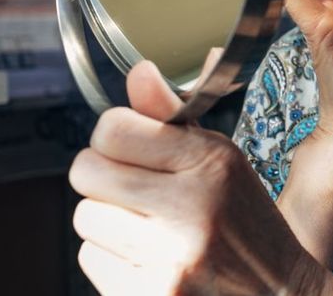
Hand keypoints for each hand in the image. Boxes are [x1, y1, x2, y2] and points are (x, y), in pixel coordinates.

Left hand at [69, 61, 326, 295]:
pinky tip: (149, 259)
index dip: (113, 136)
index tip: (129, 148)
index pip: (112, 128)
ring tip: (146, 228)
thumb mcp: (226, 163)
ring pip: (84, 218)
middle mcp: (191, 207)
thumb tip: (137, 71)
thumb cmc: (248, 226)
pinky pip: (91, 261)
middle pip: (86, 171)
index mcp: (212, 162)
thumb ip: (173, 120)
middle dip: (101, 176)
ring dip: (106, 222)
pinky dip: (112, 259)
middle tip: (130, 188)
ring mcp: (170, 259)